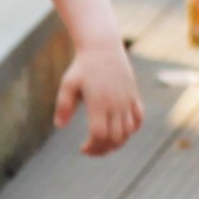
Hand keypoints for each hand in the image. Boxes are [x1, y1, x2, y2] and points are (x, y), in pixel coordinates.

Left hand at [55, 36, 145, 156]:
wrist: (103, 47)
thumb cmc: (82, 66)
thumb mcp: (68, 84)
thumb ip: (63, 106)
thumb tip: (59, 126)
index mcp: (99, 103)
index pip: (100, 135)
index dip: (92, 147)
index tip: (82, 149)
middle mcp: (116, 104)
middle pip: (115, 138)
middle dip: (103, 149)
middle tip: (91, 151)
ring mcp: (127, 100)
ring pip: (128, 132)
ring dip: (118, 143)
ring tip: (104, 145)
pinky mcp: (134, 96)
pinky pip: (138, 119)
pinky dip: (132, 130)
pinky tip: (120, 133)